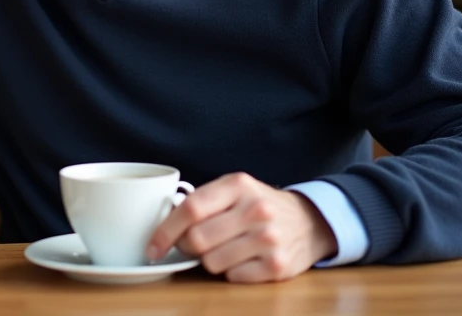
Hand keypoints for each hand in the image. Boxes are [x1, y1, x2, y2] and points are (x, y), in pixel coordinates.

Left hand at [146, 172, 338, 282]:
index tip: (152, 247)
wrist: (308, 222)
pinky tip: (242, 259)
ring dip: (210, 261)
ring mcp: (269, 238)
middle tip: (191, 247)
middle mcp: (256, 209)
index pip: (191, 209)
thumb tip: (162, 223)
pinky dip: (231, 272)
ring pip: (212, 262)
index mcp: (238, 185)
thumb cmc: (258, 205)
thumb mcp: (233, 190)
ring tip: (224, 249)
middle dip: (186, 248)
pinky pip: (234, 277)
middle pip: (198, 239)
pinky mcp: (278, 266)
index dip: (165, 230)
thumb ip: (202, 201)